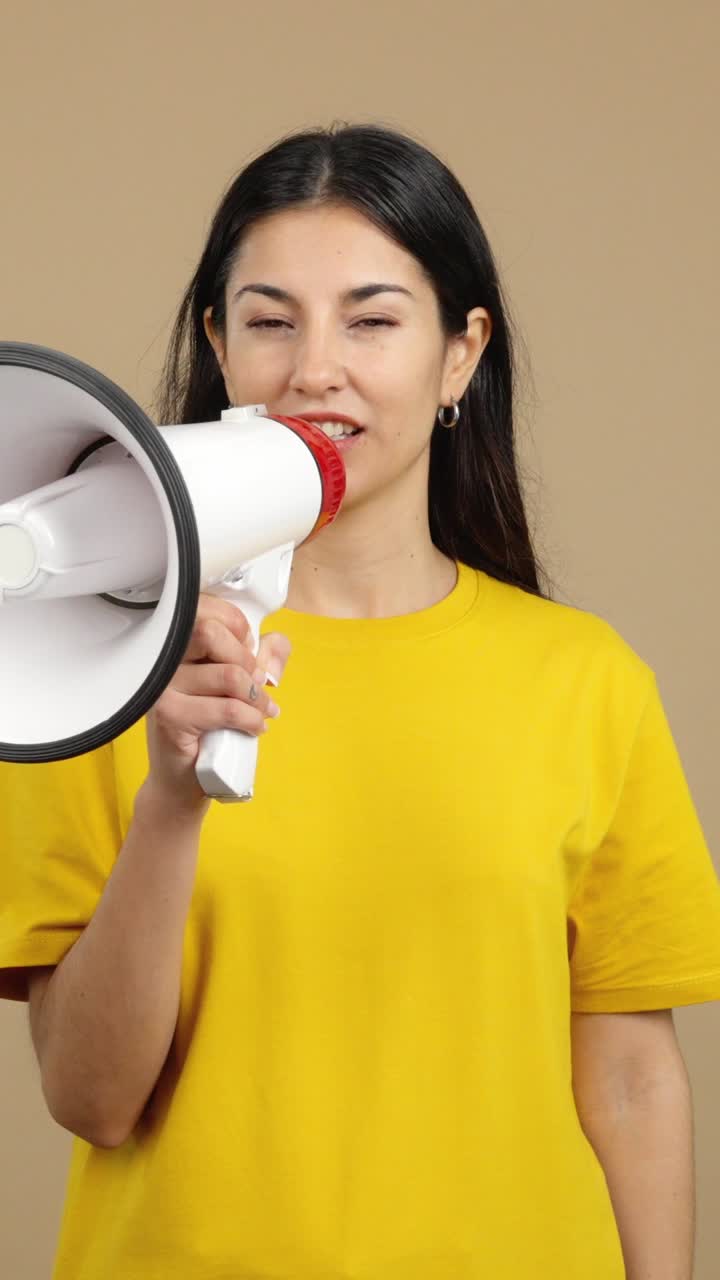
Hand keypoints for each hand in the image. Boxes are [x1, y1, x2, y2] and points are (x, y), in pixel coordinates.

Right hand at [144, 593, 290, 809]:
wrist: (184, 779)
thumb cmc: (209, 729)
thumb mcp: (241, 686)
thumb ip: (263, 658)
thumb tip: (274, 645)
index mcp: (176, 645)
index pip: (206, 610)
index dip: (238, 626)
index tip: (248, 650)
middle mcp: (162, 661)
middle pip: (212, 633)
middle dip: (246, 660)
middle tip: (254, 683)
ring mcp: (162, 688)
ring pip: (229, 675)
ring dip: (256, 698)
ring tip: (260, 712)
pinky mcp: (170, 716)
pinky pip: (228, 709)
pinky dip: (251, 720)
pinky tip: (253, 728)